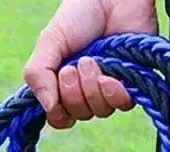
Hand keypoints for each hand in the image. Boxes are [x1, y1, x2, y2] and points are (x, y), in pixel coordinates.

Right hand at [24, 0, 157, 127]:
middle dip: (73, 93)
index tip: (58, 81)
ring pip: (99, 111)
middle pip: (78, 115)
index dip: (58, 111)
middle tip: (74, 65)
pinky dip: (113, 93)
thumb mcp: (49, 43)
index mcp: (63, 86)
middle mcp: (86, 91)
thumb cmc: (79, 15)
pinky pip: (121, 105)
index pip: (59, 118)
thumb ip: (38, 75)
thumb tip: (49, 108)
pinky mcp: (131, 83)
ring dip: (92, 88)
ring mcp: (108, 88)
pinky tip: (109, 76)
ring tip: (92, 60)